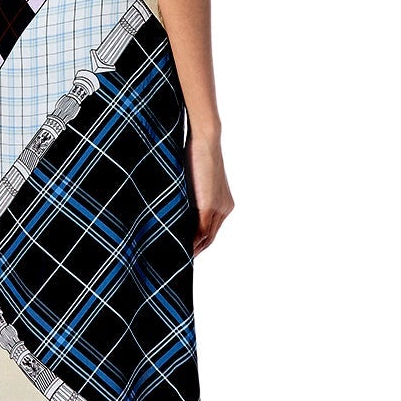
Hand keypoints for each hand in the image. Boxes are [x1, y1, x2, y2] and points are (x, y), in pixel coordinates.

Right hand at [187, 126, 233, 255]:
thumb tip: (175, 211)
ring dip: (192, 249)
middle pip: (210, 238)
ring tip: (176, 260)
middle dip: (195, 251)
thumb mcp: (193, 182)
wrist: (204, 139)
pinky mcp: (209, 206)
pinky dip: (190, 242)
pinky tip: (179, 249)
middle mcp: (225, 208)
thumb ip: (189, 199)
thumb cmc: (195, 153)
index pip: (211, 230)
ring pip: (206, 238)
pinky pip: (201, 231)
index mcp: (224, 203)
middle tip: (178, 262)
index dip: (198, 243)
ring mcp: (219, 208)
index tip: (184, 251)